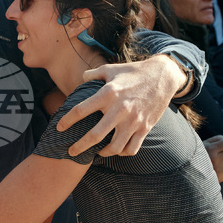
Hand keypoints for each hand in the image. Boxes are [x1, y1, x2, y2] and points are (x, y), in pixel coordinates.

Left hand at [58, 55, 182, 156]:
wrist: (163, 76)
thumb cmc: (133, 72)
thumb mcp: (111, 69)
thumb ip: (93, 74)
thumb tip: (80, 80)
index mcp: (108, 93)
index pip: (81, 110)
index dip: (67, 120)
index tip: (59, 128)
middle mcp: (120, 109)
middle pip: (95, 135)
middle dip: (79, 146)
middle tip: (70, 151)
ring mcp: (134, 120)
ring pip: (115, 147)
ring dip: (102, 153)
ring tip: (95, 153)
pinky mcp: (145, 127)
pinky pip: (132, 148)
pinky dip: (122, 153)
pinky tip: (115, 150)